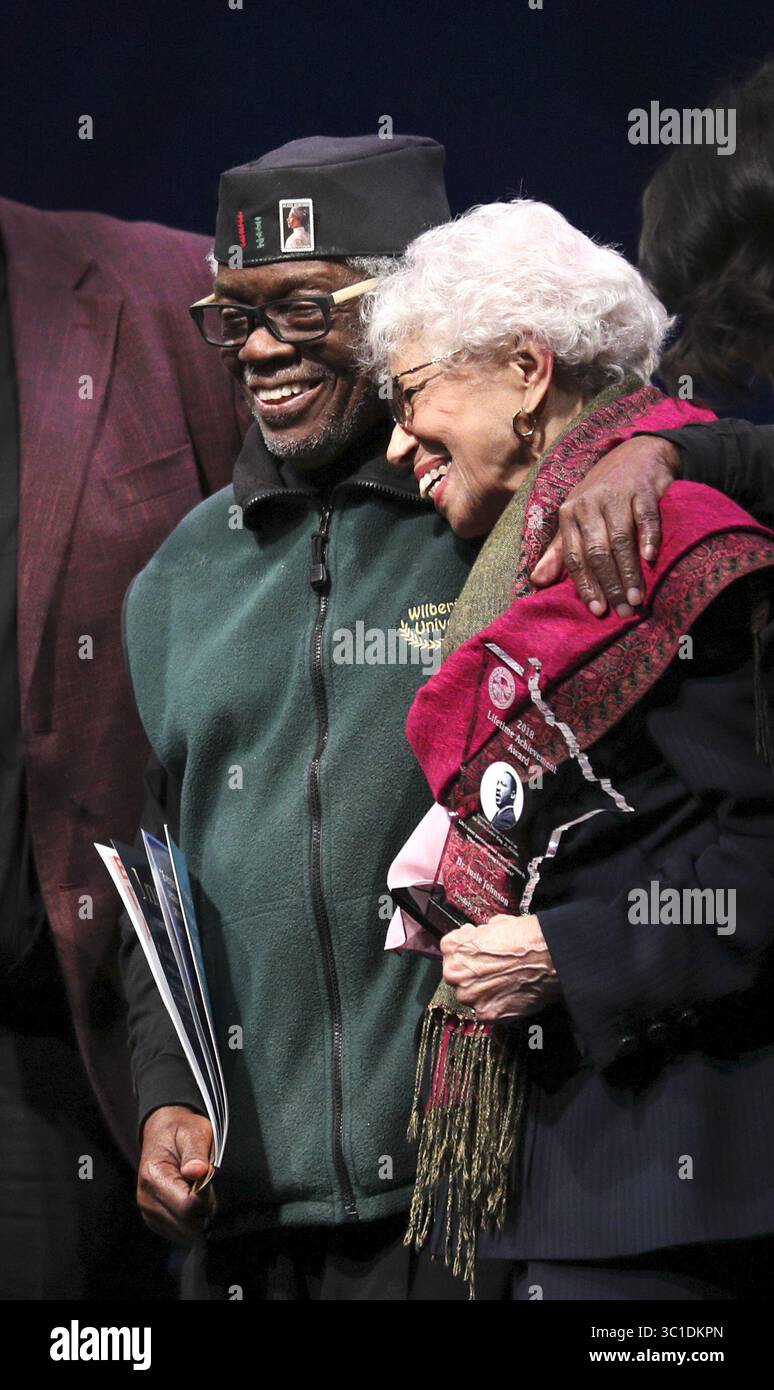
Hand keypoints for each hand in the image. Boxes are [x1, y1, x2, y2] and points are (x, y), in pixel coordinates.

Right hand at [137, 1105, 215, 1242]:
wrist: (163, 1133)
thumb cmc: (182, 1131)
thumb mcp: (194, 1132)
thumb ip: (196, 1152)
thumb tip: (198, 1171)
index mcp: (153, 1176)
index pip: (187, 1206)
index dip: (207, 1197)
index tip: (210, 1179)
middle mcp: (146, 1199)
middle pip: (188, 1226)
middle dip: (205, 1209)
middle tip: (207, 1185)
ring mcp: (148, 1213)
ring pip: (186, 1234)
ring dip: (199, 1216)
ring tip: (199, 1190)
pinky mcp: (155, 1221)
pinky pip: (181, 1234)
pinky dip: (192, 1221)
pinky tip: (193, 1200)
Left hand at [441, 913, 560, 1020]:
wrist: (550, 956)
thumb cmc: (525, 937)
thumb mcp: (495, 924)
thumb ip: (478, 935)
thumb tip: (478, 938)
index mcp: (453, 947)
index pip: (450, 951)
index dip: (467, 951)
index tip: (478, 952)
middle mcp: (455, 973)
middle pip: (457, 975)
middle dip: (472, 973)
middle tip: (493, 970)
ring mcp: (470, 996)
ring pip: (471, 996)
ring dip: (483, 991)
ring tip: (505, 982)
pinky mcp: (486, 1014)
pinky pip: (486, 1011)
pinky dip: (497, 1005)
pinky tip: (510, 994)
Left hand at [530, 435, 680, 616]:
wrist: (636, 454)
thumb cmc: (602, 494)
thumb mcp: (575, 517)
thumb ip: (559, 551)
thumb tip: (536, 581)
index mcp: (569, 514)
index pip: (574, 557)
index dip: (586, 585)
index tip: (597, 610)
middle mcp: (589, 504)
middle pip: (597, 552)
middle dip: (610, 584)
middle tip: (623, 611)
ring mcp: (616, 495)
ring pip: (619, 539)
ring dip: (629, 571)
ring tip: (636, 598)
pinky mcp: (642, 489)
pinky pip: (645, 517)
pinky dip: (648, 537)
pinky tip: (650, 558)